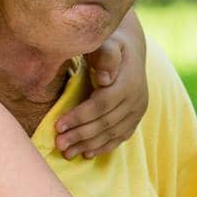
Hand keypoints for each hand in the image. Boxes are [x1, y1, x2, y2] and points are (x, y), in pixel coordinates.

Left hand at [56, 31, 148, 158]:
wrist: (130, 51)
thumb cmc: (111, 44)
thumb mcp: (108, 42)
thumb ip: (105, 55)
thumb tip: (104, 78)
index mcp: (129, 82)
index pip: (102, 104)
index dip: (80, 116)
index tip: (58, 125)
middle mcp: (137, 100)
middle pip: (105, 123)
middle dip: (80, 135)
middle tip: (58, 144)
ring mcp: (138, 112)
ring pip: (112, 134)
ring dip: (88, 145)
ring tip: (66, 153)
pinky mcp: (135, 120)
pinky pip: (119, 138)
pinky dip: (103, 147)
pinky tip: (86, 154)